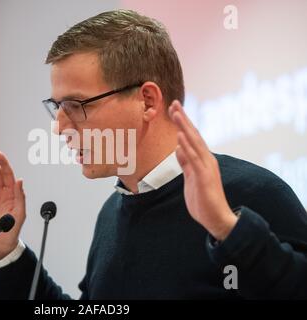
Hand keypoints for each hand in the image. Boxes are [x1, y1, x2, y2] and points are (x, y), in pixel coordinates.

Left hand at [168, 101, 237, 240]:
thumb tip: (178, 148)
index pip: (191, 138)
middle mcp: (206, 160)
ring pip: (194, 142)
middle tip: (174, 102)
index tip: (174, 109)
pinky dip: (187, 146)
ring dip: (184, 126)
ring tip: (176, 112)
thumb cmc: (203, 200)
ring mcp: (206, 167)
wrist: (216, 218)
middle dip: (183, 118)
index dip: (183, 123)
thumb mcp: (190, 178)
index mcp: (202, 160)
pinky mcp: (204, 176)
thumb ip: (186, 163)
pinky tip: (180, 136)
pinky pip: (194, 158)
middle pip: (193, 135)